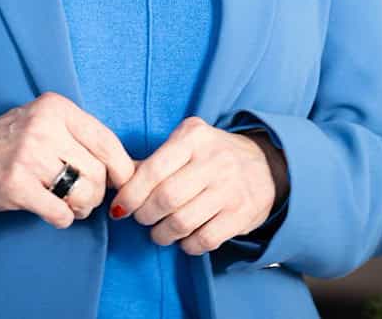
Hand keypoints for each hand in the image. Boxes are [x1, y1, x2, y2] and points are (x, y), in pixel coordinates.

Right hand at [0, 92, 135, 228]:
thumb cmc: (11, 143)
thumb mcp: (47, 124)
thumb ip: (83, 139)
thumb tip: (132, 167)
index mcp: (56, 107)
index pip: (106, 141)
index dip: (122, 167)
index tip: (124, 182)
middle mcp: (44, 127)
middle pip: (98, 171)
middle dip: (98, 192)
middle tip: (84, 197)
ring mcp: (29, 156)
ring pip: (84, 193)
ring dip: (82, 207)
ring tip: (70, 204)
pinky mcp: (16, 185)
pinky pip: (61, 213)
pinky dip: (63, 218)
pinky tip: (51, 211)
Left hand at [108, 116, 288, 254]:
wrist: (267, 166)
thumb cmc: (212, 156)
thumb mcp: (185, 145)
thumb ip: (151, 161)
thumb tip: (114, 179)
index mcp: (194, 137)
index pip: (153, 169)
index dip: (131, 194)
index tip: (120, 208)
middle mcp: (214, 160)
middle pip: (165, 198)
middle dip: (145, 215)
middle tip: (142, 218)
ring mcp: (230, 188)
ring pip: (182, 222)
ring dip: (162, 234)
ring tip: (159, 232)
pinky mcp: (241, 214)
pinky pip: (204, 240)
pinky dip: (187, 245)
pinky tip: (184, 239)